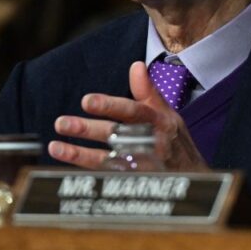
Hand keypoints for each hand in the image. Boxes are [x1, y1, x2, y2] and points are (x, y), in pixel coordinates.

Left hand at [49, 61, 207, 170]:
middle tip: (61, 123)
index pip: (133, 111)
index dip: (110, 105)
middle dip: (87, 130)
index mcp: (160, 121)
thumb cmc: (177, 143)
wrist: (195, 181)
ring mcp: (144, 167)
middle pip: (116, 135)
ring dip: (80, 155)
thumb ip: (148, 91)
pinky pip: (108, 178)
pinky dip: (88, 172)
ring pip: (107, 160)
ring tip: (55, 147)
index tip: (86, 101)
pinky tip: (68, 167)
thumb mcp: (168, 114)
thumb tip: (135, 65)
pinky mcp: (136, 184)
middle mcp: (152, 144)